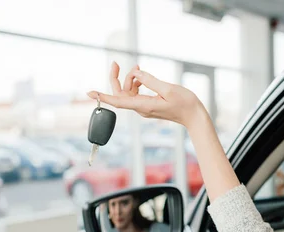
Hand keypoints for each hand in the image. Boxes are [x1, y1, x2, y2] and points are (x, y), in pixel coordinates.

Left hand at [87, 62, 206, 127]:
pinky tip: (142, 76)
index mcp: (144, 105)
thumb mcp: (168, 88)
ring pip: (128, 92)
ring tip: (139, 68)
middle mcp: (141, 108)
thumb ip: (150, 80)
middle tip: (115, 63)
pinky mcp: (148, 105)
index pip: (118, 101)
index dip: (103, 96)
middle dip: (116, 78)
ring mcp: (144, 107)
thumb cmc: (184, 103)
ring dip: (130, 79)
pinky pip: (135, 94)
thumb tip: (137, 74)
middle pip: (120, 94)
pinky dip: (136, 84)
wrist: (194, 116)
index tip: (90, 93)